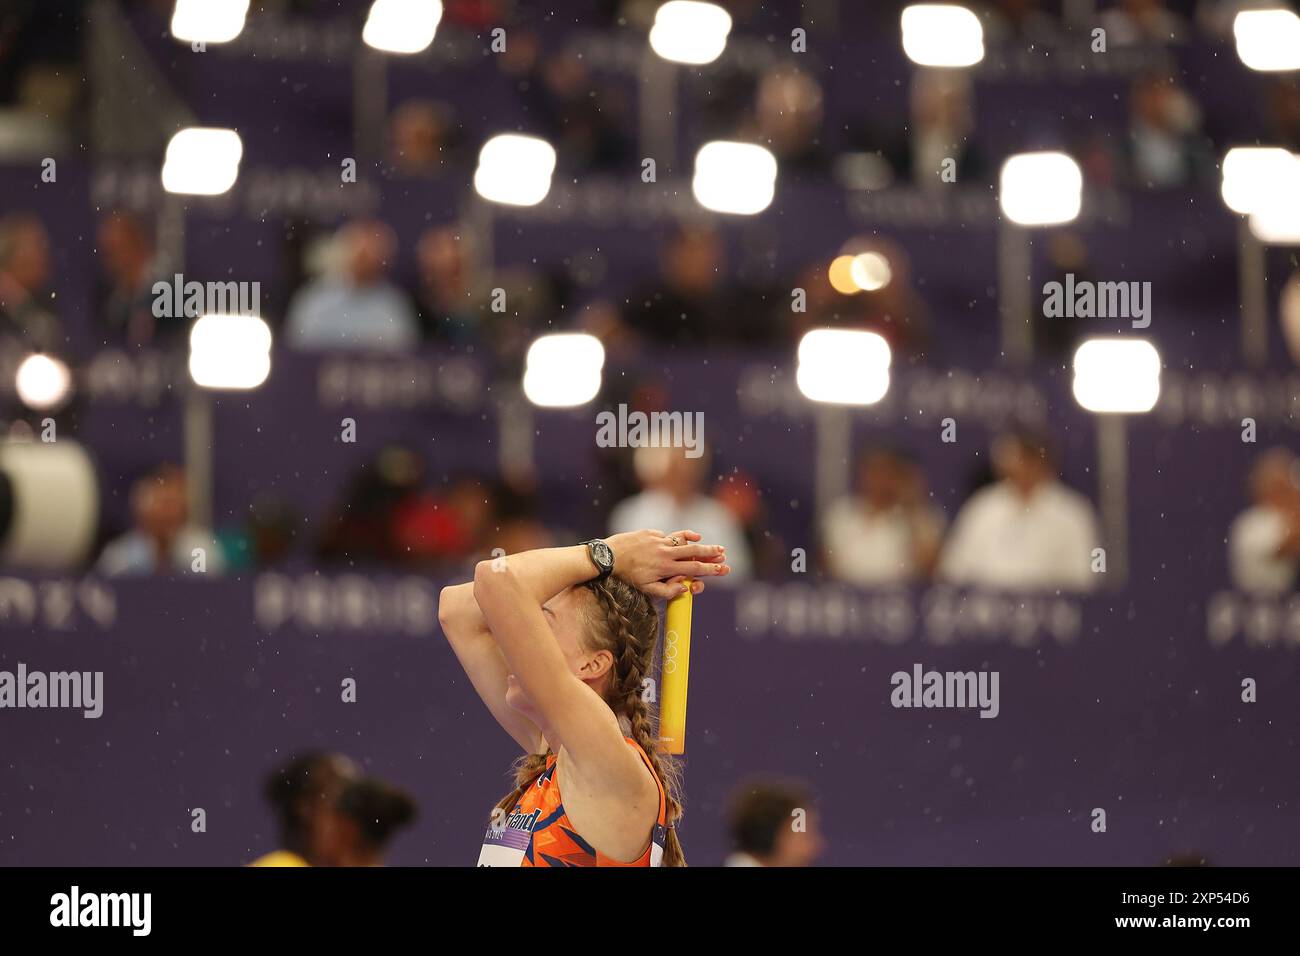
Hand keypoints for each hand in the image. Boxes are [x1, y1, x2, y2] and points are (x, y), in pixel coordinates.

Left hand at [605, 529, 728, 598]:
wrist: (608, 557)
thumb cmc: (627, 576)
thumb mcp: (646, 589)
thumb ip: (667, 591)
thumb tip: (686, 588)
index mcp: (666, 568)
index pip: (694, 569)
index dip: (710, 569)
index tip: (722, 569)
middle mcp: (665, 553)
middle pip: (694, 552)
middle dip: (711, 553)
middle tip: (723, 554)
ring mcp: (659, 541)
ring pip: (684, 541)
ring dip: (699, 542)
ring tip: (710, 544)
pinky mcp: (652, 533)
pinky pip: (670, 535)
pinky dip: (681, 537)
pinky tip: (692, 536)